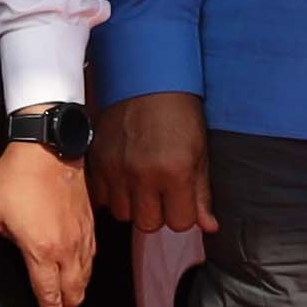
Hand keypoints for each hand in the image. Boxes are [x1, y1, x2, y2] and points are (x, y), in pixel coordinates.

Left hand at [0, 142, 93, 306]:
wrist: (48, 147)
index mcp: (42, 251)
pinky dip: (85, 272)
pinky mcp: (90, 224)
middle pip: (75, 294)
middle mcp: (68, 249)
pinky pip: (92, 259)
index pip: (50, 297)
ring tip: (66, 299)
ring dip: (78, 293)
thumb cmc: (17, 177)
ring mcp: (83, 237)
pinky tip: (76, 270)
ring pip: (86, 278)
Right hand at [94, 91, 214, 237]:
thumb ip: (202, 194)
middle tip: (161, 193)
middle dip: (158, 213)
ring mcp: (116, 169)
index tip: (182, 201)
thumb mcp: (199, 152)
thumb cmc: (178, 112)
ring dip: (133, 204)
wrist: (145, 80)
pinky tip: (123, 177)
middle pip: (148, 224)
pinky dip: (112, 193)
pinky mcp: (97, 162)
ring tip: (140, 184)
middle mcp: (142, 175)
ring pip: (123, 213)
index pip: (180, 223)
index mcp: (175, 172)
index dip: (183, 214)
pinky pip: (101, 197)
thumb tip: (209, 226)